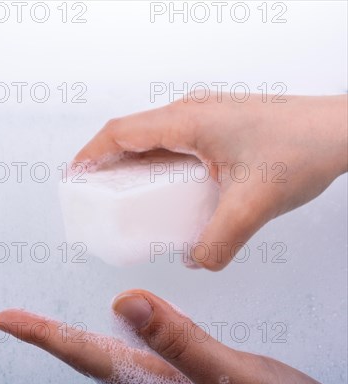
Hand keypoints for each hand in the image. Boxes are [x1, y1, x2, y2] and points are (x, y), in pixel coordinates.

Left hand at [0, 289, 337, 383]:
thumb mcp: (231, 379)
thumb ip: (180, 344)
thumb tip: (126, 302)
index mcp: (155, 383)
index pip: (86, 355)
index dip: (43, 335)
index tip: (6, 320)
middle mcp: (153, 383)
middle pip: (88, 356)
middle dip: (50, 336)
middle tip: (17, 319)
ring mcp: (167, 381)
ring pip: (110, 353)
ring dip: (77, 335)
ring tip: (51, 321)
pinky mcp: (184, 374)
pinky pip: (140, 348)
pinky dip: (120, 331)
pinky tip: (125, 320)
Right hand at [73, 94, 347, 269]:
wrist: (339, 130)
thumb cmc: (302, 148)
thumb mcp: (251, 205)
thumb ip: (217, 242)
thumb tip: (194, 260)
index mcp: (187, 122)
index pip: (120, 133)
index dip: (90, 155)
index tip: (73, 178)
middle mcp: (190, 113)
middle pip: (130, 134)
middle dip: (105, 163)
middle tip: (95, 194)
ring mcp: (204, 117)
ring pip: (152, 137)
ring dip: (132, 163)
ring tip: (125, 195)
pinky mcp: (217, 125)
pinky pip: (173, 142)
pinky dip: (157, 163)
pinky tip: (167, 188)